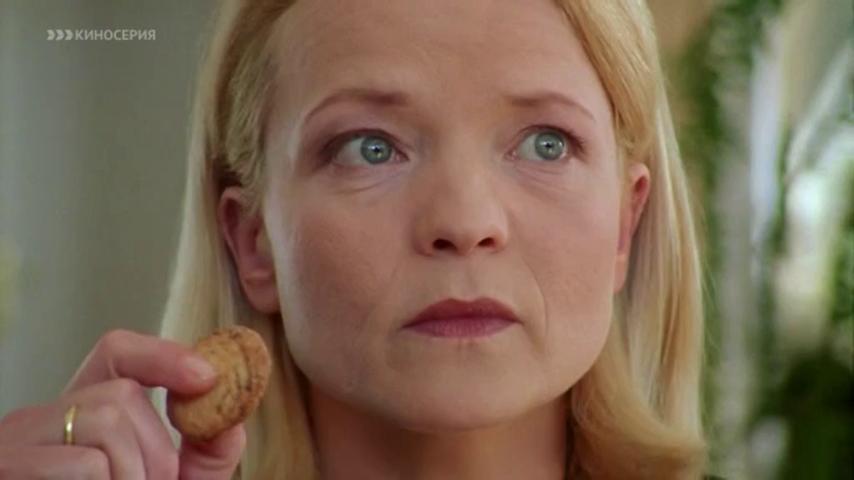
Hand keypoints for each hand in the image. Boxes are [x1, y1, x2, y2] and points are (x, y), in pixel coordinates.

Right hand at [0, 329, 245, 478]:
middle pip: (120, 394)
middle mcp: (41, 423)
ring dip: (137, 473)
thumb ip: (202, 460)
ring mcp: (16, 446)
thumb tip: (231, 422)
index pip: (116, 355)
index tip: (208, 377)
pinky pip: (85, 464)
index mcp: (79, 420)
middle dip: (157, 449)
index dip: (163, 355)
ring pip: (106, 421)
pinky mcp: (7, 469)